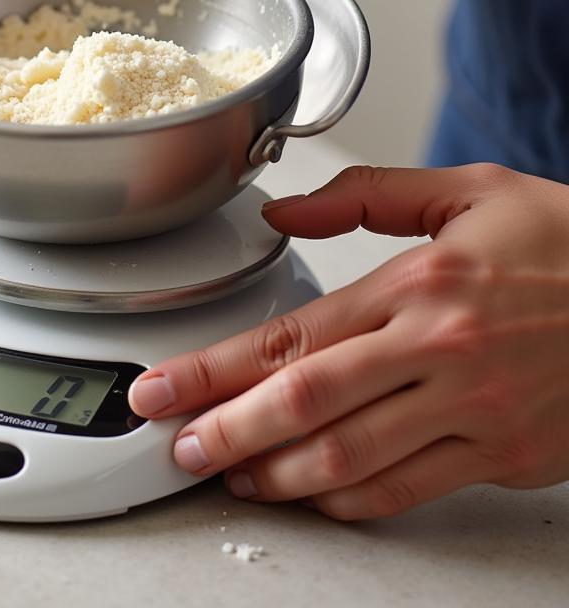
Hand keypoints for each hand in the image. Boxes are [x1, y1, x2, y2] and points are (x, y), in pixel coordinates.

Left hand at [128, 164, 568, 519]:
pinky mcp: (503, 452)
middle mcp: (439, 349)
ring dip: (276, 473)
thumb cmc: (568, 243)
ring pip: (350, 457)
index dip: (214, 368)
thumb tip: (284, 212)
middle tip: (175, 445)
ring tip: (228, 475)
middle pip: (304, 403)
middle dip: (224, 430)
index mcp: (420, 282)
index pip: (290, 335)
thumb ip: (366, 193)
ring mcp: (473, 407)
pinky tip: (310, 493)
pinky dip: (349, 499)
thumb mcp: (467, 191)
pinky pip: (409, 489)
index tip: (162, 385)